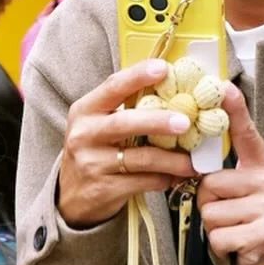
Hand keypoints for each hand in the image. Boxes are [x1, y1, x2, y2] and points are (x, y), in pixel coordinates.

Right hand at [57, 60, 194, 229]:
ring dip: (172, 160)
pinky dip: (164, 178)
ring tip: (193, 161)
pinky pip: (143, 182)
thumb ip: (126, 108)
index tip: (163, 68)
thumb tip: (174, 93)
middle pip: (124, 123)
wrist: (70, 196)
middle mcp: (85, 134)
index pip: (112, 87)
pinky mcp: (104, 189)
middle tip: (185, 122)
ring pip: (140, 159)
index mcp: (85, 110)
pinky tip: (176, 176)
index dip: (138, 76)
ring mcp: (93, 163)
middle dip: (158, 121)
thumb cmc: (95, 150)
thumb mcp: (98, 124)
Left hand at [197, 83, 263, 264]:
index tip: (223, 85)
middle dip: (209, 201)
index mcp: (263, 163)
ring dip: (214, 225)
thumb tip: (193, 149)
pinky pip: (217, 236)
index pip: (246, 131)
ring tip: (234, 226)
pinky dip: (220, 244)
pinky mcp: (263, 235)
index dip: (234, 108)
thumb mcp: (246, 183)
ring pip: (210, 212)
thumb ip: (225, 165)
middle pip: (209, 184)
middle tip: (228, 209)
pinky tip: (237, 242)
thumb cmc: (253, 212)